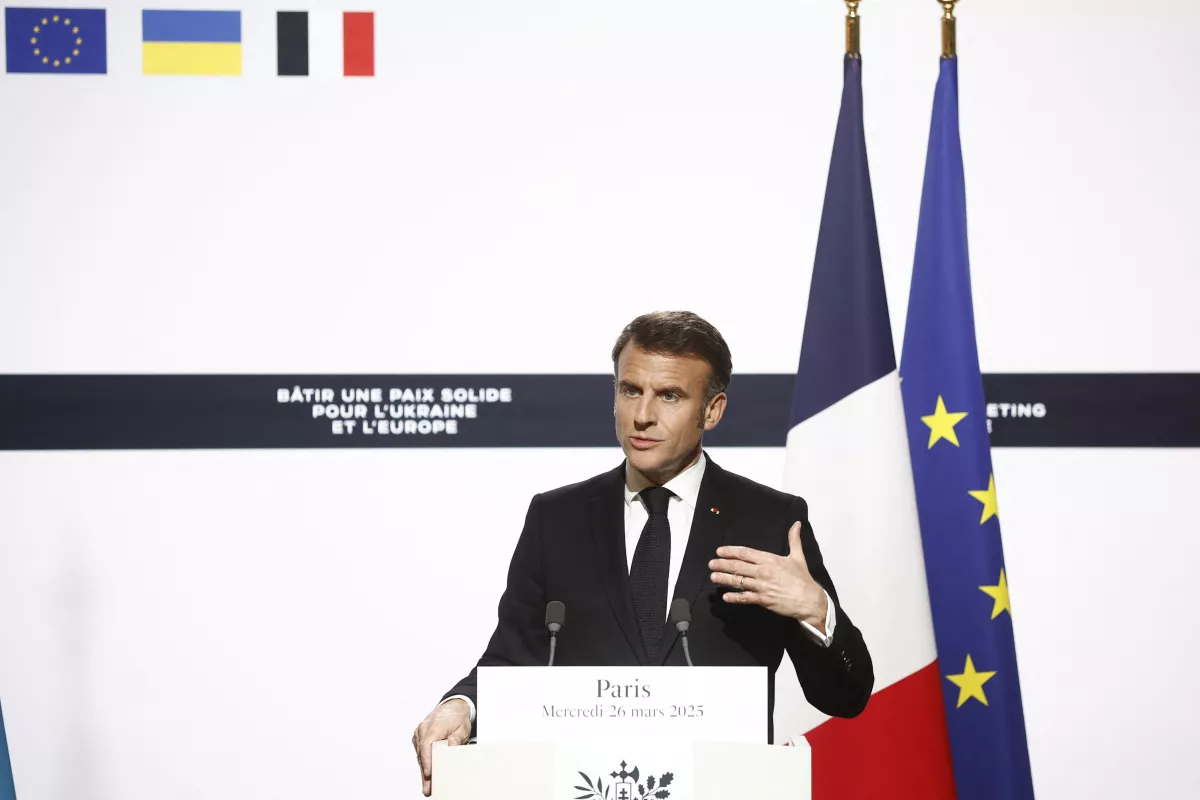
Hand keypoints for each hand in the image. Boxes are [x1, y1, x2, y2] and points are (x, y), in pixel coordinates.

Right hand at [412, 698, 471, 796]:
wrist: (453, 706)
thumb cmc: (457, 717)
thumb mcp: (462, 728)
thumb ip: (456, 738)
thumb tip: (451, 747)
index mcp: (434, 726)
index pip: (427, 745)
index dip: (426, 761)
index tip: (428, 773)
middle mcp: (423, 729)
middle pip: (422, 754)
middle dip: (424, 772)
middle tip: (427, 787)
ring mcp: (419, 732)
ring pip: (419, 754)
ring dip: (423, 769)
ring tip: (427, 785)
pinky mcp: (419, 736)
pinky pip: (420, 751)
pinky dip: (423, 761)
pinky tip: (427, 773)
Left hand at [708, 521, 828, 630]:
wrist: (810, 600)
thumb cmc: (803, 579)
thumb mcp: (798, 557)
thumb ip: (794, 539)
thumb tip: (796, 524)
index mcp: (769, 559)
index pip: (745, 553)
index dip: (730, 551)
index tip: (720, 551)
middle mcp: (763, 571)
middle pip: (738, 566)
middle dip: (722, 564)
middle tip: (711, 564)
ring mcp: (762, 586)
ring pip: (738, 581)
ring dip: (724, 578)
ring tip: (713, 576)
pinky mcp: (763, 600)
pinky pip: (745, 597)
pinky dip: (734, 597)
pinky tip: (726, 596)